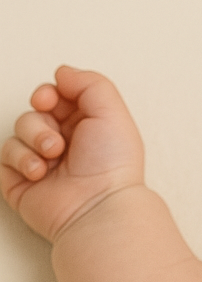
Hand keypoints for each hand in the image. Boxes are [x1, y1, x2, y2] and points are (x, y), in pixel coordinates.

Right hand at [0, 66, 143, 242]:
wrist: (98, 207)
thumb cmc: (112, 167)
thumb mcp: (112, 112)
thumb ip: (89, 83)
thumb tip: (62, 74)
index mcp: (87, 128)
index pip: (56, 97)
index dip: (48, 93)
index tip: (49, 100)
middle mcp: (66, 145)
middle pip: (35, 112)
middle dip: (41, 120)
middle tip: (59, 141)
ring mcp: (43, 163)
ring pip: (18, 129)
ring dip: (33, 139)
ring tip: (53, 157)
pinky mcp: (23, 182)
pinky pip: (5, 155)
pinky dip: (22, 160)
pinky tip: (40, 173)